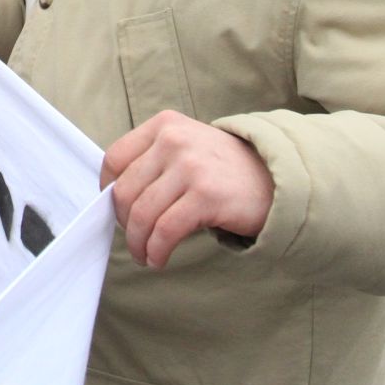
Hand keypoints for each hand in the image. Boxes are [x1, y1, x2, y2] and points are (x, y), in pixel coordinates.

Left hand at [100, 110, 273, 269]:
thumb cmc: (223, 170)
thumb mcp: (185, 146)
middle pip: (124, 191)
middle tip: (135, 240)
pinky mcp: (206, 195)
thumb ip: (151, 160)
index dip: (109, 192)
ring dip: (138, 243)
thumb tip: (112, 198)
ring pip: (141, 214)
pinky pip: (165, 231)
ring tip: (145, 255)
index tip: (117, 212)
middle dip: (123, 224)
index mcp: (164, 124)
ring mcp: (191, 166)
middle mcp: (174, 139)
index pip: (114, 159)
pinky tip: (159, 259)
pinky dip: (156, 251)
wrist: (276, 180)